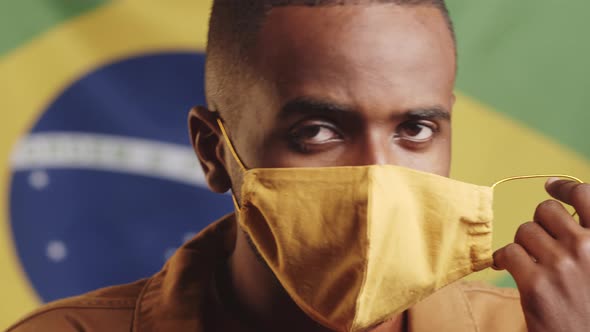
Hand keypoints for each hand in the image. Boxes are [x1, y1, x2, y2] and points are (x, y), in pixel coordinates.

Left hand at [493, 179, 589, 331]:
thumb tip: (571, 216)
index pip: (587, 195)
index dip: (565, 188)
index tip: (551, 186)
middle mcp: (588, 247)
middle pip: (546, 210)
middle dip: (539, 223)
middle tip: (539, 241)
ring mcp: (561, 265)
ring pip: (524, 230)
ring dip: (522, 243)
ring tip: (528, 260)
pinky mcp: (535, 284)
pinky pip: (508, 252)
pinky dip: (504, 259)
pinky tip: (509, 268)